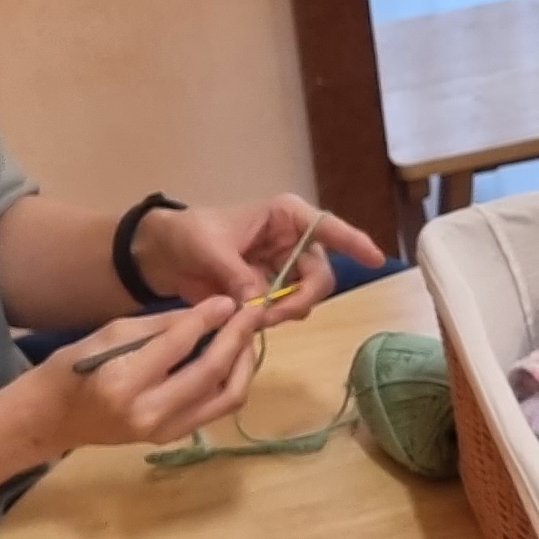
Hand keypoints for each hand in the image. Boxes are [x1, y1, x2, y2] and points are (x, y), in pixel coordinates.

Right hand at [22, 300, 269, 452]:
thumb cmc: (74, 368)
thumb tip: (212, 311)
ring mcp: (164, 431)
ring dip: (243, 363)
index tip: (230, 299)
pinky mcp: (173, 438)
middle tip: (252, 312)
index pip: (180, 344)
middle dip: (237, 338)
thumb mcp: (111, 333)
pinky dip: (230, 381)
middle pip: (211, 372)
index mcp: (124, 381)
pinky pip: (215, 408)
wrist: (54, 418)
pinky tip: (231, 357)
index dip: (209, 318)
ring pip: (225, 397)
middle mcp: (149, 412)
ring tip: (246, 334)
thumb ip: (162, 325)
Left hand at [139, 193, 382, 313]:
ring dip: (284, 312)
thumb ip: (236, 274)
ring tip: (251, 318)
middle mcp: (293, 242)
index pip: (328, 228)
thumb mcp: (209, 249)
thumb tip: (258, 302)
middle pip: (319, 275)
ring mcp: (283, 269)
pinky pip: (285, 310)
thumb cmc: (188, 235)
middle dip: (302, 299)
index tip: (376, 260)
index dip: (354, 242)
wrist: (163, 256)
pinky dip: (272, 320)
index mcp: (285, 217)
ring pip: (305, 297)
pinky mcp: (270, 291)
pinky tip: (250, 320)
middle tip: (272, 316)